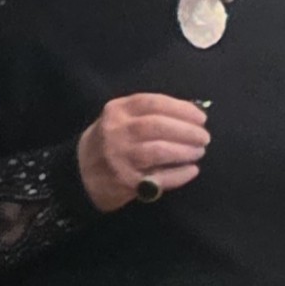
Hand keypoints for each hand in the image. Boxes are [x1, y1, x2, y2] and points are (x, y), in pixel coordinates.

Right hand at [76, 94, 208, 212]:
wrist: (80, 175)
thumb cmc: (109, 142)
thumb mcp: (120, 119)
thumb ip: (149, 114)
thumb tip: (191, 113)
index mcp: (117, 111)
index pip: (153, 103)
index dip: (181, 109)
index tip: (201, 117)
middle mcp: (117, 132)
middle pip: (157, 126)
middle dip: (187, 131)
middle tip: (204, 137)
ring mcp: (120, 158)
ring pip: (158, 151)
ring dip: (185, 151)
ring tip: (199, 151)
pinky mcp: (126, 182)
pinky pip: (158, 178)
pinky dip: (179, 174)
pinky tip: (191, 170)